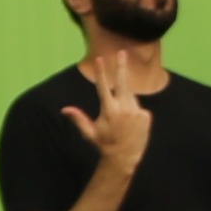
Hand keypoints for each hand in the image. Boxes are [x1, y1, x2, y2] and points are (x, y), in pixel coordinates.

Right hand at [61, 51, 153, 172]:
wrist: (125, 157)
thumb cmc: (104, 144)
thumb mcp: (89, 133)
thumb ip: (79, 118)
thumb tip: (65, 109)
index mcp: (109, 110)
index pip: (103, 87)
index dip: (101, 72)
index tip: (100, 59)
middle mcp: (124, 108)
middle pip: (123, 82)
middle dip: (122, 66)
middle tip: (122, 52)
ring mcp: (137, 111)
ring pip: (130, 97)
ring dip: (125, 102)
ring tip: (121, 120)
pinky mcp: (146, 116)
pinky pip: (138, 108)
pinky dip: (133, 111)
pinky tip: (130, 124)